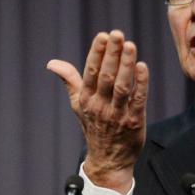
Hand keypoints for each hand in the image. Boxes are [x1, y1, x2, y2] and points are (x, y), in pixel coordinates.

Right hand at [48, 30, 149, 192]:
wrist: (108, 161)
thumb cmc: (93, 128)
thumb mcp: (78, 104)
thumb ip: (69, 80)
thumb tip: (52, 63)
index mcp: (86, 99)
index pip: (90, 72)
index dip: (96, 53)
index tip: (102, 36)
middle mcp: (100, 106)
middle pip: (105, 76)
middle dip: (111, 54)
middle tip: (117, 33)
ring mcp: (117, 115)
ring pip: (121, 86)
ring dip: (126, 65)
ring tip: (130, 45)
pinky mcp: (134, 122)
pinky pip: (138, 100)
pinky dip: (141, 84)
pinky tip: (142, 67)